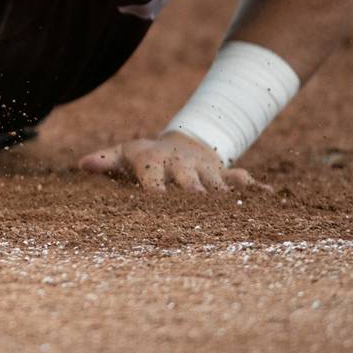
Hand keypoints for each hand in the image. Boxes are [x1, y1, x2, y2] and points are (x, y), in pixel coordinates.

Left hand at [77, 131, 269, 192]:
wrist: (182, 144)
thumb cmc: (145, 157)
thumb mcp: (124, 155)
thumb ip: (104, 161)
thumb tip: (81, 165)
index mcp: (155, 162)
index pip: (152, 176)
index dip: (155, 189)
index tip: (157, 201)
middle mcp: (182, 166)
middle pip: (189, 180)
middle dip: (194, 191)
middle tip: (199, 203)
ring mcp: (206, 170)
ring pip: (218, 183)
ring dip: (225, 194)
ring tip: (236, 208)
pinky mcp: (225, 175)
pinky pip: (244, 181)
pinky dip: (257, 189)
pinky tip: (271, 197)